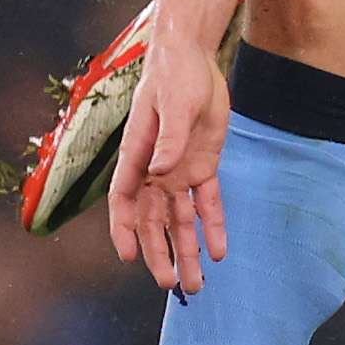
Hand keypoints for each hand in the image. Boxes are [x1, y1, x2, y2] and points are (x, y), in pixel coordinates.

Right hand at [108, 27, 232, 293]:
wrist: (193, 59)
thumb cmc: (175, 77)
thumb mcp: (176, 104)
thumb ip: (170, 139)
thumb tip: (159, 170)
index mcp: (137, 157)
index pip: (125, 202)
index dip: (125, 230)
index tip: (129, 257)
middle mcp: (154, 171)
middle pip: (154, 220)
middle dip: (161, 253)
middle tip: (170, 286)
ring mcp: (178, 171)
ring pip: (181, 219)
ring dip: (187, 249)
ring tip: (196, 282)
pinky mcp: (203, 165)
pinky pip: (208, 202)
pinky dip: (213, 226)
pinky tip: (219, 251)